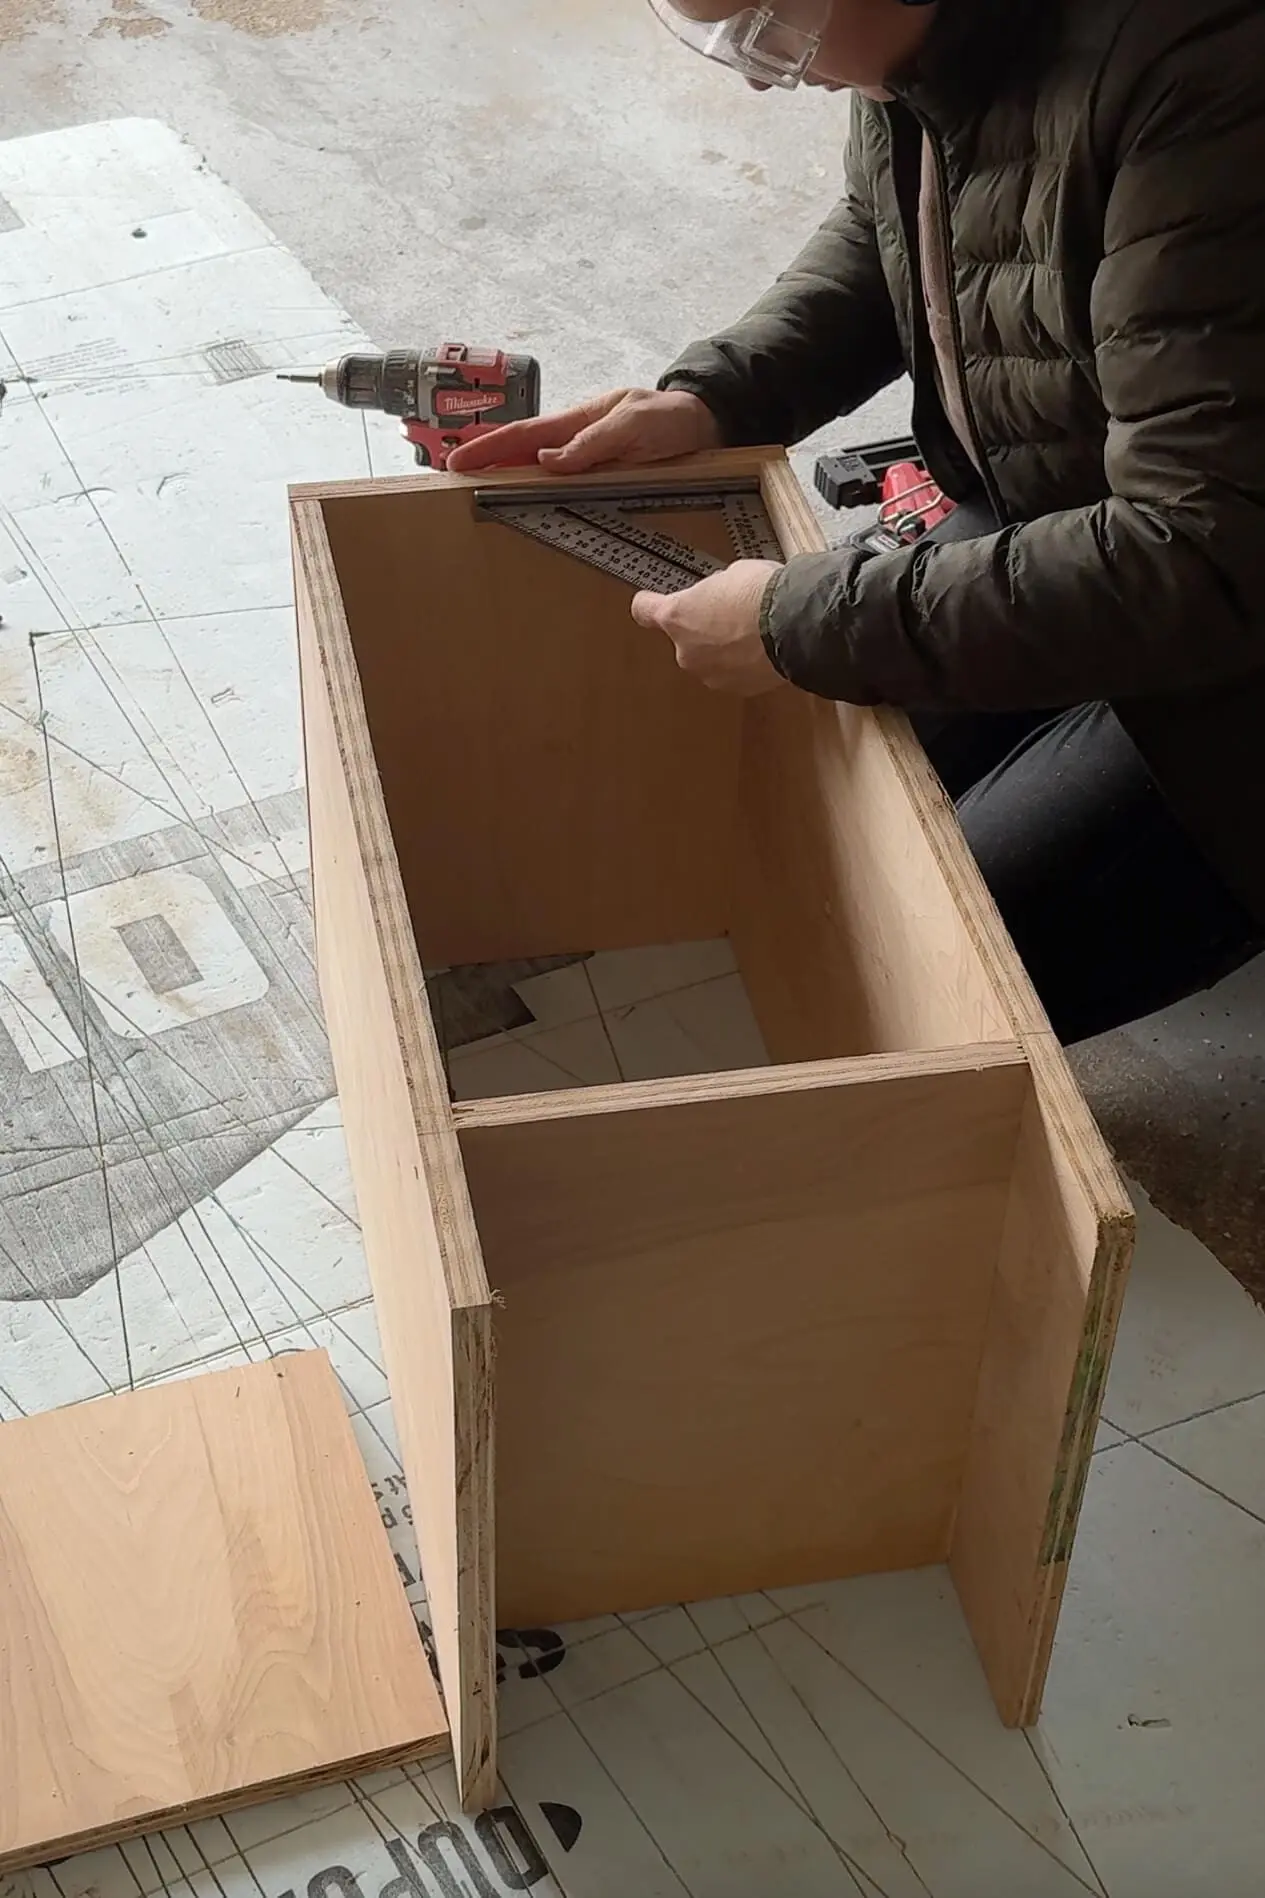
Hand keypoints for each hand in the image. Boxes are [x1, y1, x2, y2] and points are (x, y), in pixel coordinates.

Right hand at [445, 387, 720, 473]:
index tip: (456, 461)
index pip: (525, 435)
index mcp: (580, 420)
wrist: (707, 423)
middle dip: (485, 459)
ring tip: (474, 489)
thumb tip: (546, 459)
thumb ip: (593, 442)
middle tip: (451, 477)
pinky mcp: (602, 472)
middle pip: (522, 449)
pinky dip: (536, 487)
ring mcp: (588, 454)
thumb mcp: (636, 424)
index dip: (489, 449)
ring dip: (505, 474)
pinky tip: (524, 498)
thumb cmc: (672, 419)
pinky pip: (563, 481)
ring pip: (538, 465)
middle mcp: (578, 437)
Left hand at [632, 560, 784, 696]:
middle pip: (685, 639)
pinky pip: (736, 673)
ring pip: (711, 660)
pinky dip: (747, 664)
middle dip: (704, 629)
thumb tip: (721, 598)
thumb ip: (714, 592)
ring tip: (754, 632)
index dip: (650, 604)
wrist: (793, 625)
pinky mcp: (738, 689)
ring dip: (726, 650)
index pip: (644, 610)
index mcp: (676, 617)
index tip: (651, 602)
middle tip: (732, 613)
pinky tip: (766, 648)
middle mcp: (686, 652)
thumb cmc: (760, 593)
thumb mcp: (730, 576)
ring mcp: (711, 675)